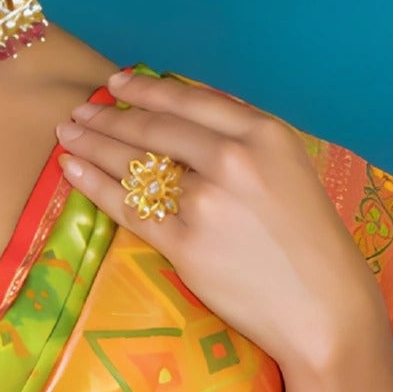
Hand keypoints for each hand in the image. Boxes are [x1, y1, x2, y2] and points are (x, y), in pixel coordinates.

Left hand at [57, 72, 387, 379]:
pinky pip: (127, 208)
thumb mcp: (290, 169)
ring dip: (93, 144)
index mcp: (264, 134)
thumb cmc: (312, 241)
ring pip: (134, 164)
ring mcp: (205, 202)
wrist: (324, 307)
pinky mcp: (184, 244)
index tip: (117, 83)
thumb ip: (245, 142)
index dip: (146, 90)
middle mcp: (233, 159)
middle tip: (81, 111)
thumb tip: (189, 119)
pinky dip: (94, 185)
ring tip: (68, 134)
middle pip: (154, 129)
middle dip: (109, 117)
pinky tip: (74, 169)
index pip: (189, 101)